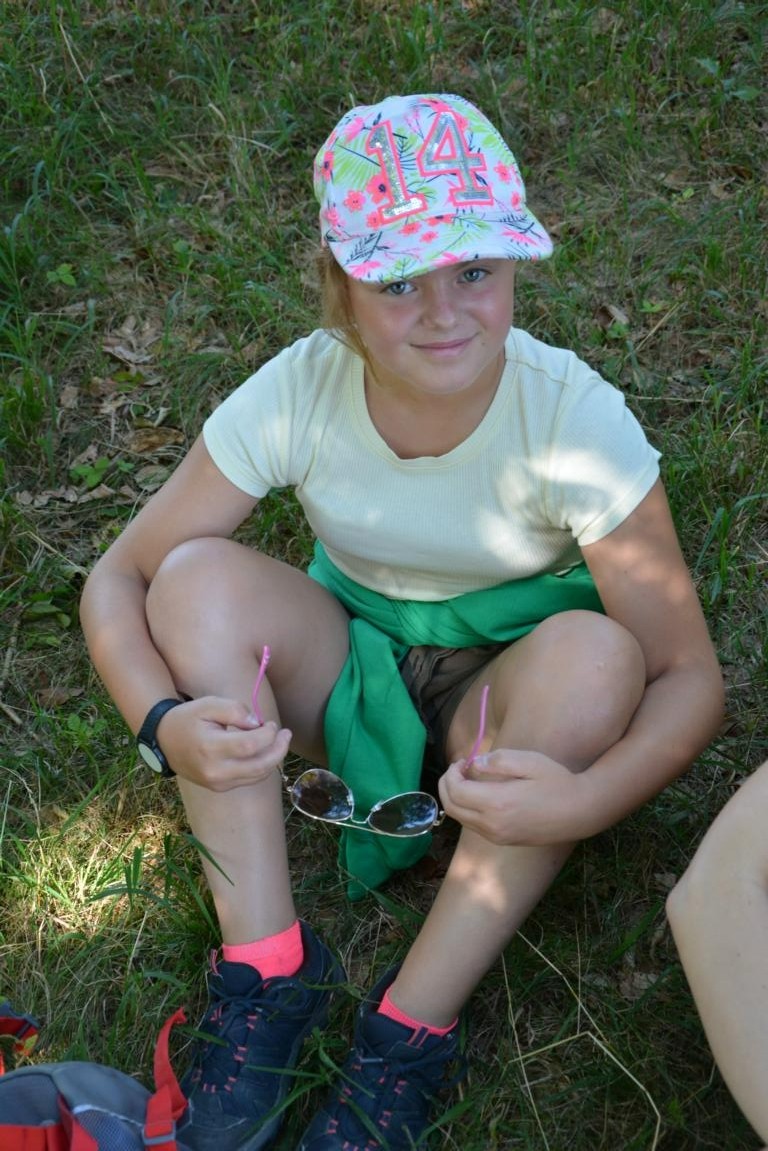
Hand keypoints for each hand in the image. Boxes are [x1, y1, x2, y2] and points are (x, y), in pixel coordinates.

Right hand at [156, 696, 291, 791]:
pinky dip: (261, 766)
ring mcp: (217, 783)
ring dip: (273, 758)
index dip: (268, 735)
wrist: (164, 741)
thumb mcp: (208, 704)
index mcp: (210, 748)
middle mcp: (215, 771)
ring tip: (278, 740)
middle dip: (279, 750)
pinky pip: (248, 779)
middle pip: (259, 766)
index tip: (271, 724)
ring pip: (257, 776)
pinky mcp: (220, 788)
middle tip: (286, 734)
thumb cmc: (188, 719)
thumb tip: (258, 724)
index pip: (250, 746)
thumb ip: (235, 710)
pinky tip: (263, 751)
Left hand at [438, 748, 593, 845]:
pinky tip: (478, 795)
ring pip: (460, 819)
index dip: (452, 773)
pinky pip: (473, 826)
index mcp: (496, 802)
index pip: (456, 790)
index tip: (462, 761)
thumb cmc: (556, 782)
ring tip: (466, 779)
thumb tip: (474, 764)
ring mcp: (497, 836)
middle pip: (451, 807)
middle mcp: (492, 824)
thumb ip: (498, 761)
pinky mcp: (503, 840)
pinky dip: (466, 810)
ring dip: (454, 798)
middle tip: (456, 769)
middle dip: (446, 785)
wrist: (580, 812)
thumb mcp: (529, 761)